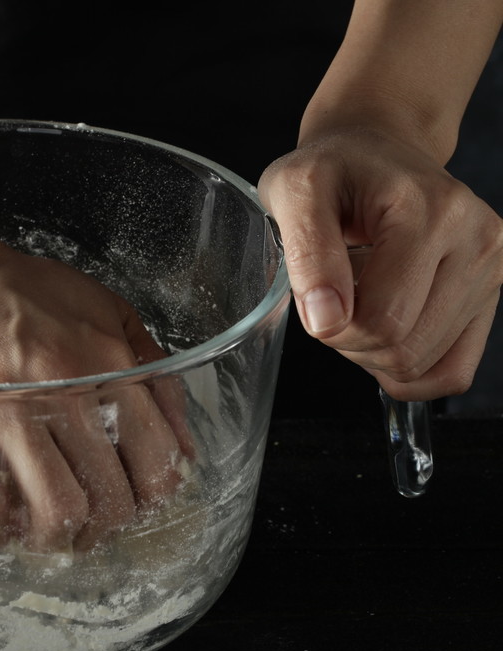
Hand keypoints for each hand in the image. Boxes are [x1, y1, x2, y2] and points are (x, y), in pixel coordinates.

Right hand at [0, 224, 191, 552]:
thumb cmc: (14, 291)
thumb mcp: (101, 306)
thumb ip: (150, 366)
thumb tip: (182, 445)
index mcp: (107, 360)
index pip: (158, 461)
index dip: (148, 498)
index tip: (127, 501)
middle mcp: (63, 387)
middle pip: (111, 498)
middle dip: (102, 527)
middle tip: (82, 524)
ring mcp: (3, 410)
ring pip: (56, 511)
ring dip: (53, 537)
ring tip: (40, 530)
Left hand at [259, 128, 502, 400]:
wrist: (372, 151)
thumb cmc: (330, 172)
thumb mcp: (294, 193)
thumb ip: (307, 254)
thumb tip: (327, 321)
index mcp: (431, 210)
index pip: (382, 321)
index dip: (331, 327)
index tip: (315, 293)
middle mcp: (478, 238)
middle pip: (405, 350)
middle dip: (352, 341)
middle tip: (336, 296)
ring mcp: (494, 267)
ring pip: (424, 366)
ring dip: (375, 351)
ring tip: (362, 298)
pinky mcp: (494, 292)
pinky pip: (452, 371)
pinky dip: (409, 366)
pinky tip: (388, 327)